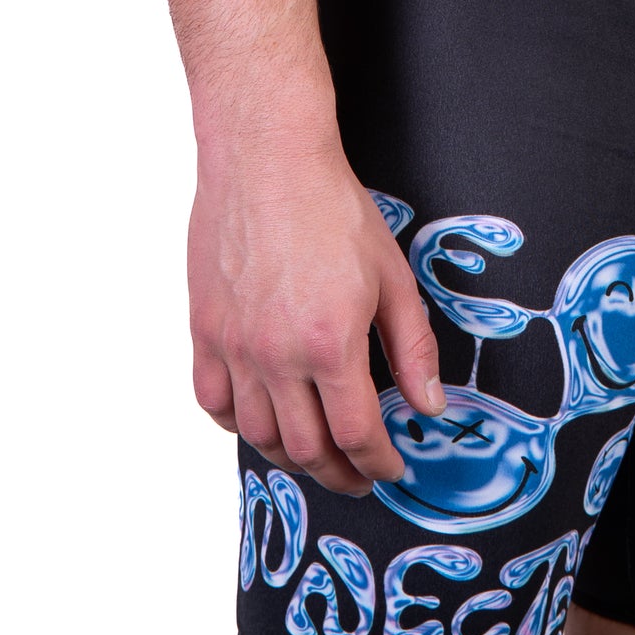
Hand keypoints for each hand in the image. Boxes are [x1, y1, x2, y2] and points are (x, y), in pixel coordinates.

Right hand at [187, 131, 445, 492]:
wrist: (268, 159)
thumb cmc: (331, 207)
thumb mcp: (392, 276)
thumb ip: (412, 348)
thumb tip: (429, 406)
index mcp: (330, 343)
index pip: (356, 435)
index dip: (378, 463)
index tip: (390, 469)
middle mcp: (276, 355)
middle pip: (306, 448)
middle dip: (339, 474)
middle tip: (358, 475)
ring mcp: (234, 346)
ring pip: (258, 435)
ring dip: (291, 457)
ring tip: (316, 454)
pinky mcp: (205, 330)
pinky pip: (213, 402)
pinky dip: (238, 424)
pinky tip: (261, 419)